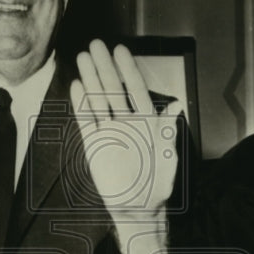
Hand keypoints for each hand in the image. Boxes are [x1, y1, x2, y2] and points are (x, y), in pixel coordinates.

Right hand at [70, 40, 181, 220]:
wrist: (138, 208)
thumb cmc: (158, 184)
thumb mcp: (168, 157)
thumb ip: (168, 131)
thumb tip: (177, 105)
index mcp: (147, 122)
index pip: (135, 90)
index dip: (128, 70)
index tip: (120, 50)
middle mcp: (127, 122)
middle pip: (113, 89)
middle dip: (105, 67)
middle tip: (95, 44)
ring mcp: (109, 132)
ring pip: (98, 100)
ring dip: (90, 79)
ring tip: (82, 58)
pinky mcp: (94, 145)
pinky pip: (86, 121)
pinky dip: (81, 104)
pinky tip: (76, 86)